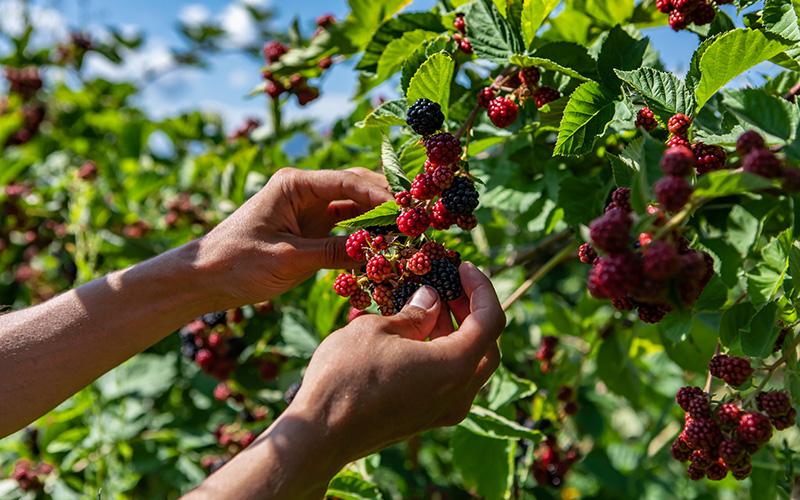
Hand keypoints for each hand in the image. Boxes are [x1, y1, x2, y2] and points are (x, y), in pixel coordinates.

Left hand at [194, 167, 392, 308]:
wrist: (204, 279)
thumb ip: (334, 252)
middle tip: (416, 221)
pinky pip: (345, 230)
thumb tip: (378, 253)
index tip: (407, 213)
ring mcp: (309, 211)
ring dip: (378, 222)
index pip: (349, 182)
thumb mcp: (288, 259)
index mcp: (295, 185)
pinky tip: (384, 249)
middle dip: (386, 204)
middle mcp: (305, 192)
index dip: (382, 196)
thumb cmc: (237, 262)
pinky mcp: (310, 232)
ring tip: (406, 236)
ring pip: (355, 210)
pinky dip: (364, 238)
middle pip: (357, 190)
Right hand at [286, 262, 504, 464]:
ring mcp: (444, 412)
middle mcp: (459, 394)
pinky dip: (442, 354)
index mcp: (456, 367)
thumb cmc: (346, 376)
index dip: (481, 288)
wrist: (319, 435)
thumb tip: (430, 299)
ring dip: (456, 332)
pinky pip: (448, 382)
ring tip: (428, 304)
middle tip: (449, 285)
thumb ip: (414, 313)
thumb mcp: (377, 330)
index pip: (490, 320)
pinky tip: (414, 335)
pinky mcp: (425, 420)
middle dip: (471, 311)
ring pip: (468, 366)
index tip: (463, 267)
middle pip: (486, 346)